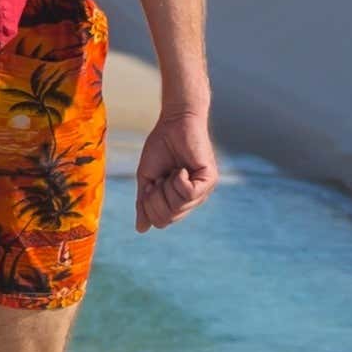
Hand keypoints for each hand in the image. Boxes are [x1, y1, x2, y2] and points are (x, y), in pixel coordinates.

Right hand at [134, 109, 222, 229]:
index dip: (149, 205)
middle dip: (156, 197)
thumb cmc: (161, 146)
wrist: (173, 122)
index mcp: (179, 201)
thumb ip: (144, 203)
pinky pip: (189, 193)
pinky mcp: (209, 179)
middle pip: (168, 218)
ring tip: (172, 171)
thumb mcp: (147, 178)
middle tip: (161, 177)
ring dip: (167, 187)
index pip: (161, 221)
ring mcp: (203, 190)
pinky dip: (178, 181)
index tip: (151, 183)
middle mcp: (193, 199)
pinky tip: (181, 169)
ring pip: (178, 206)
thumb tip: (141, 229)